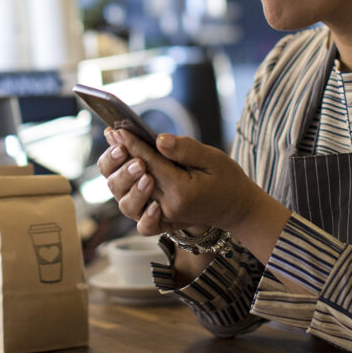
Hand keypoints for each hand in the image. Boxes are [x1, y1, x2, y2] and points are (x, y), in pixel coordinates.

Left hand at [97, 128, 262, 236]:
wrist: (237, 207)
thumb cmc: (227, 178)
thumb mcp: (213, 157)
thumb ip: (185, 149)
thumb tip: (158, 140)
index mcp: (182, 190)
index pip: (150, 164)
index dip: (131, 144)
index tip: (117, 129)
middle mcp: (169, 207)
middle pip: (135, 182)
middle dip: (122, 157)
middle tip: (114, 137)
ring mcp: (165, 218)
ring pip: (130, 203)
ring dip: (123, 180)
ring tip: (122, 158)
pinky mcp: (165, 223)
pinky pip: (142, 223)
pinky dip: (135, 206)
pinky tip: (132, 185)